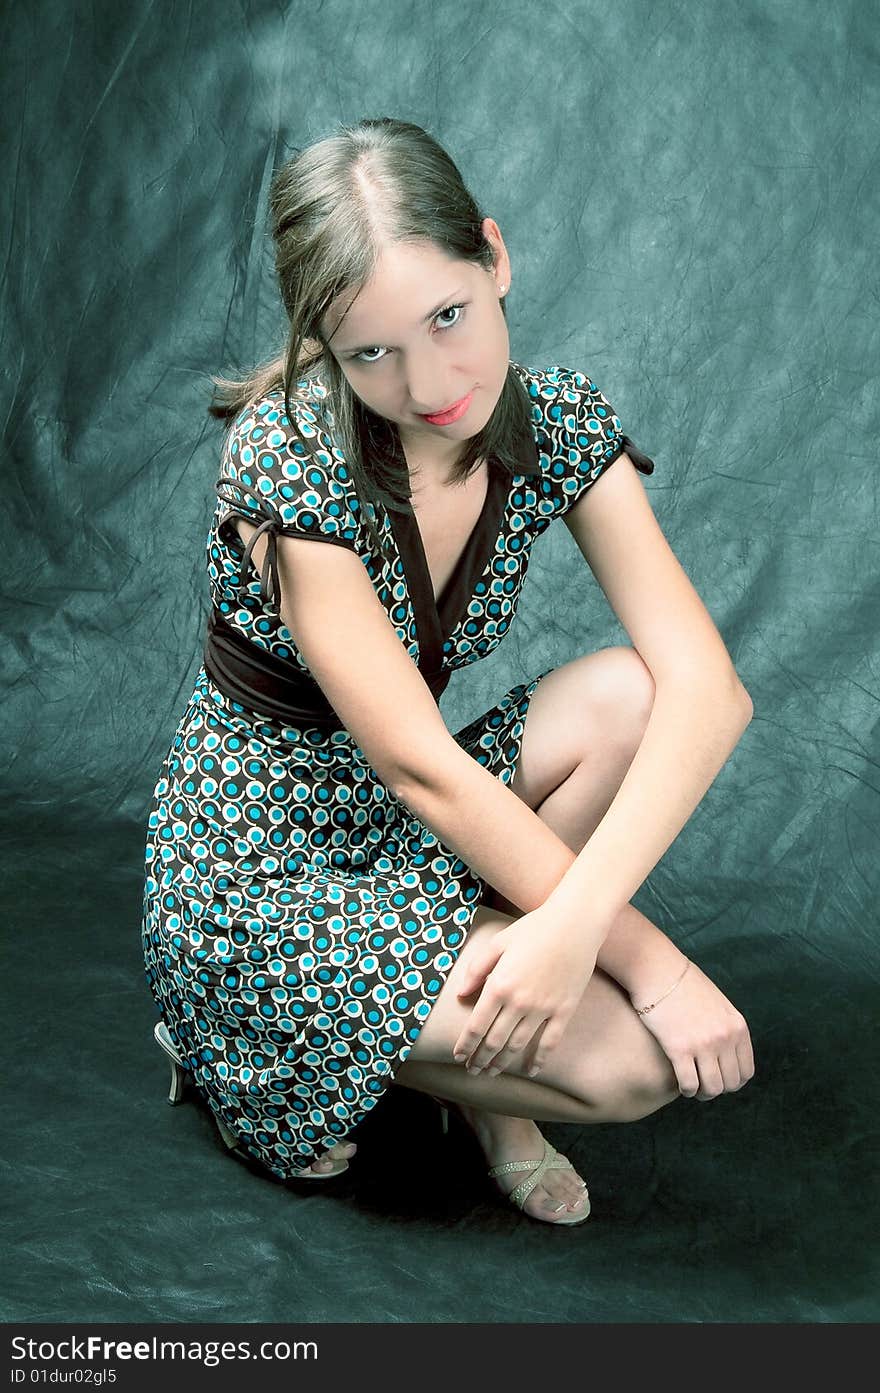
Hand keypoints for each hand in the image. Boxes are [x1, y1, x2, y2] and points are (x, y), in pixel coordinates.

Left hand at [452, 907, 598, 1077]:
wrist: (575, 923)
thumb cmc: (534, 928)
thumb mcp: (498, 942)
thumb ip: (476, 969)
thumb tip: (461, 995)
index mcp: (499, 985)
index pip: (476, 1026)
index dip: (465, 1045)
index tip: (458, 1056)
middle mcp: (519, 1001)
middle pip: (494, 1041)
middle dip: (480, 1059)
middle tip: (473, 1070)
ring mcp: (543, 1008)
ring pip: (517, 1046)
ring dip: (502, 1063)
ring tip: (492, 1072)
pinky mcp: (564, 1010)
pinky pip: (549, 1042)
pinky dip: (539, 1060)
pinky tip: (531, 1070)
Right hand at [634, 957, 754, 1099]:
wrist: (657, 970)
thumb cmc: (683, 983)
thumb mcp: (718, 1003)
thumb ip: (725, 1026)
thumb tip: (727, 1051)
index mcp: (738, 1026)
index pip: (746, 1071)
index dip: (733, 1081)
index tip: (719, 1078)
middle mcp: (725, 1037)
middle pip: (731, 1084)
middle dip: (718, 1088)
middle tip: (704, 1085)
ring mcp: (703, 1044)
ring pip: (712, 1088)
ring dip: (702, 1093)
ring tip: (692, 1087)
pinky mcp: (679, 1048)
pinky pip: (690, 1084)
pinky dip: (686, 1090)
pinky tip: (681, 1083)